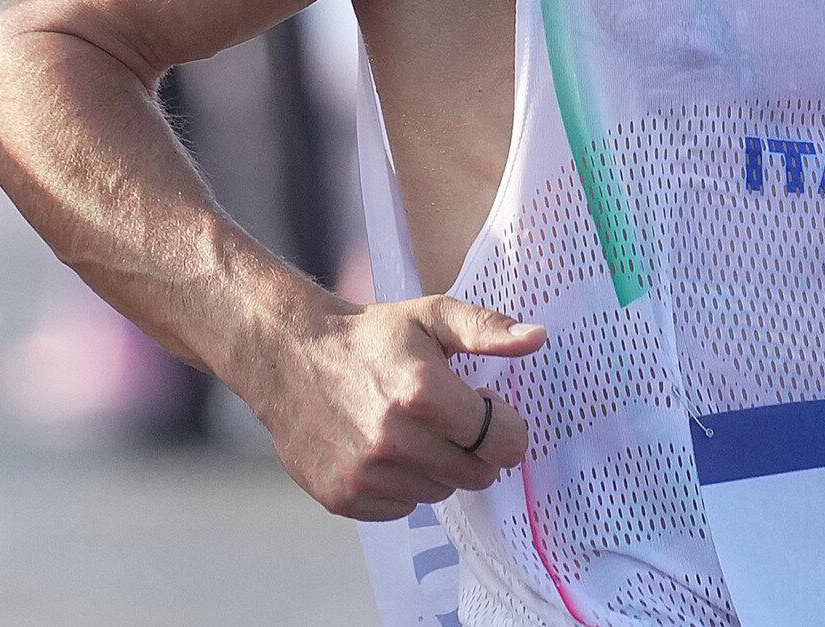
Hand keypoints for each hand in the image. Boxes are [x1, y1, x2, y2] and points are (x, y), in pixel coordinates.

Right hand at [258, 295, 546, 519]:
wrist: (288, 357)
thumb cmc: (371, 337)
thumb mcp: (432, 316)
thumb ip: (487, 329)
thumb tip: (537, 339)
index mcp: (423, 393)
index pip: (503, 440)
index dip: (507, 425)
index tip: (488, 407)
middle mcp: (394, 440)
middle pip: (477, 473)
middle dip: (477, 448)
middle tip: (452, 419)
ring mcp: (365, 474)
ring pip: (440, 491)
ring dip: (440, 467)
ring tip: (415, 430)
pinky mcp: (342, 497)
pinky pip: (402, 507)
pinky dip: (404, 485)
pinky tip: (387, 450)